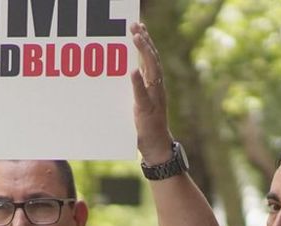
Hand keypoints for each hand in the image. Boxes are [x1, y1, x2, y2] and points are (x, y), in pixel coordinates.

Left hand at [129, 21, 172, 163]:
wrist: (157, 146)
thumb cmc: (145, 125)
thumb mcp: (138, 102)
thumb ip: (134, 89)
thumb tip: (123, 74)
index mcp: (154, 84)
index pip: (150, 58)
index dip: (145, 41)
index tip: (139, 26)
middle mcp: (156, 87)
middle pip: (152, 58)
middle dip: (144, 40)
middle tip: (135, 25)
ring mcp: (154, 97)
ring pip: (151, 70)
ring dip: (143, 53)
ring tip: (136, 38)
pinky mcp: (147, 110)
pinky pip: (142, 94)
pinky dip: (138, 82)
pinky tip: (133, 70)